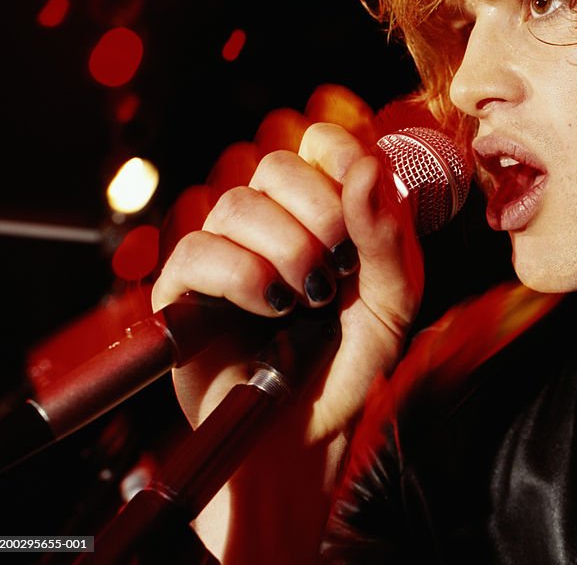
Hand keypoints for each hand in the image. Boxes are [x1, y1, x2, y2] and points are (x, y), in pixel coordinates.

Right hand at [152, 121, 423, 562]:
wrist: (306, 435)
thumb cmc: (350, 365)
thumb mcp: (392, 300)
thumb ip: (388, 234)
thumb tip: (366, 165)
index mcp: (320, 212)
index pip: (315, 141)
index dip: (335, 154)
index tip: (356, 197)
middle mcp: (270, 223)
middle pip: (275, 163)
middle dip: (317, 212)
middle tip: (335, 268)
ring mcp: (224, 251)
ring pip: (237, 204)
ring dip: (284, 251)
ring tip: (305, 299)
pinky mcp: (183, 290)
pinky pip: (198, 250)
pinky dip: (241, 276)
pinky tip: (269, 306)